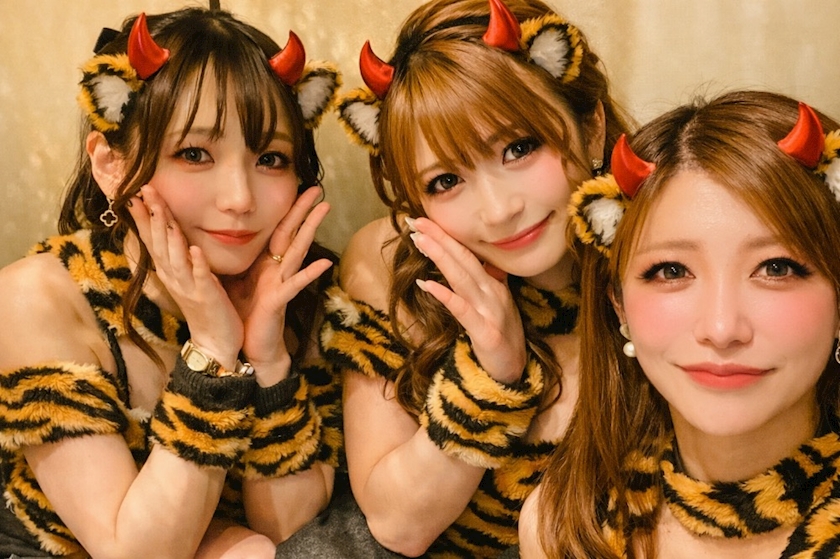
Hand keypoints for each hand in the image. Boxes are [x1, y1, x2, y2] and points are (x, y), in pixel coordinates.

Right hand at [127, 185, 243, 368]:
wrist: (214, 342)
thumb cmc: (203, 306)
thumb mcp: (185, 276)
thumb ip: (177, 254)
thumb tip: (168, 229)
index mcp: (168, 270)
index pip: (151, 238)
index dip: (142, 215)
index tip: (135, 191)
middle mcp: (173, 277)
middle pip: (158, 242)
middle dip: (152, 215)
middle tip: (146, 189)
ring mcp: (188, 287)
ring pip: (174, 257)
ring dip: (168, 234)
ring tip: (163, 212)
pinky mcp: (207, 297)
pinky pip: (201, 278)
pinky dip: (197, 263)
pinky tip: (195, 249)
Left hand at [224, 187, 332, 385]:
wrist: (248, 347)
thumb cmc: (243, 314)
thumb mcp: (235, 279)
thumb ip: (238, 258)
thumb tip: (225, 235)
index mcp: (265, 263)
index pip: (278, 230)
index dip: (287, 209)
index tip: (296, 187)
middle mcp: (277, 270)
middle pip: (292, 233)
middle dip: (304, 210)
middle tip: (318, 188)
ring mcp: (280, 283)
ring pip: (298, 250)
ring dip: (311, 228)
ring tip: (325, 208)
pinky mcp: (279, 300)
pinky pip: (295, 284)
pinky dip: (310, 273)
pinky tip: (325, 262)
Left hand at [407, 217, 525, 383]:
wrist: (516, 371)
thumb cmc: (502, 337)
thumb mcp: (496, 305)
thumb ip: (486, 283)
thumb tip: (473, 262)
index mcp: (494, 286)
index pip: (468, 255)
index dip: (447, 237)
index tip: (424, 220)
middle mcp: (493, 294)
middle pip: (464, 260)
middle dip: (440, 238)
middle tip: (416, 220)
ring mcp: (490, 313)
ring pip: (463, 278)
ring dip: (441, 257)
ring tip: (420, 240)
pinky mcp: (485, 334)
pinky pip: (462, 311)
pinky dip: (445, 295)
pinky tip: (426, 283)